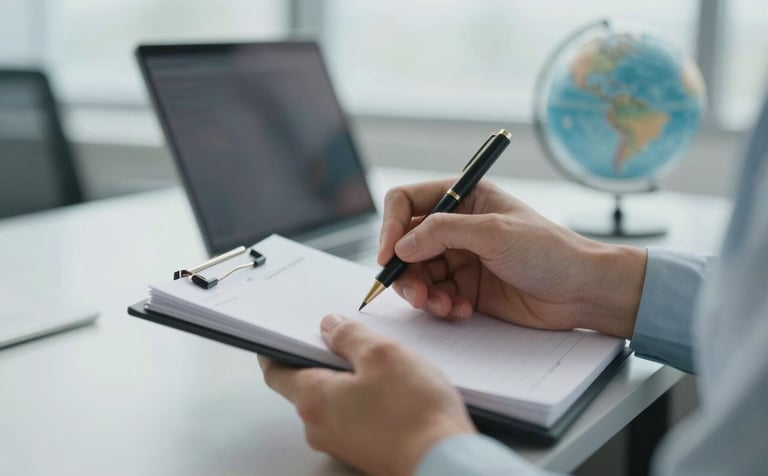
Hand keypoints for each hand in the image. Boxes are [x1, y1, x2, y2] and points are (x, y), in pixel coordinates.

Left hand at [259, 314, 474, 475]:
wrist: (444, 463)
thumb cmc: (415, 413)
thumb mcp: (382, 355)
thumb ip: (349, 336)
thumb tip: (330, 327)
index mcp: (314, 400)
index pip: (276, 372)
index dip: (276, 348)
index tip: (284, 333)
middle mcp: (320, 427)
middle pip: (308, 386)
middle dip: (324, 360)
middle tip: (349, 338)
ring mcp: (343, 444)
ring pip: (335, 402)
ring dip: (351, 381)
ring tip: (383, 365)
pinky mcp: (366, 453)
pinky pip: (356, 419)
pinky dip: (367, 401)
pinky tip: (394, 391)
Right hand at [378, 179, 646, 337]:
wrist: (581, 291)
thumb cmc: (549, 251)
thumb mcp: (494, 233)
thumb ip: (443, 232)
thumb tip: (401, 245)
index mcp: (463, 197)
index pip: (406, 202)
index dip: (390, 227)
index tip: (388, 257)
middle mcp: (456, 226)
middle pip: (405, 244)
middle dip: (405, 271)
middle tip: (415, 295)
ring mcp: (459, 258)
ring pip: (416, 274)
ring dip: (422, 293)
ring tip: (442, 306)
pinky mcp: (465, 288)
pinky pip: (434, 296)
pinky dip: (440, 306)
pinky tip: (460, 311)